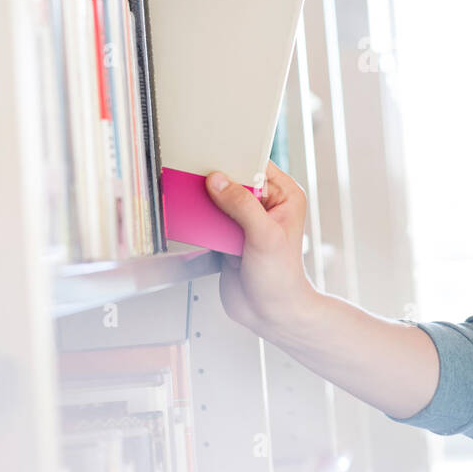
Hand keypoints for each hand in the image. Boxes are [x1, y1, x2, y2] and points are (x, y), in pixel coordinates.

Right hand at [204, 159, 315, 332]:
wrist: (270, 314)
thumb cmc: (282, 278)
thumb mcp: (264, 236)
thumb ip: (241, 205)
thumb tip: (219, 180)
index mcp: (284, 195)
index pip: (256, 164)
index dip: (235, 159)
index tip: (213, 157)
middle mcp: (265, 204)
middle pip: (233, 180)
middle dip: (214, 180)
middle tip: (194, 174)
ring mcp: (245, 220)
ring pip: (218, 199)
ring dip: (204, 200)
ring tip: (188, 192)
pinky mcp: (228, 235)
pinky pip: (209, 219)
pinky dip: (199, 218)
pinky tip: (189, 216)